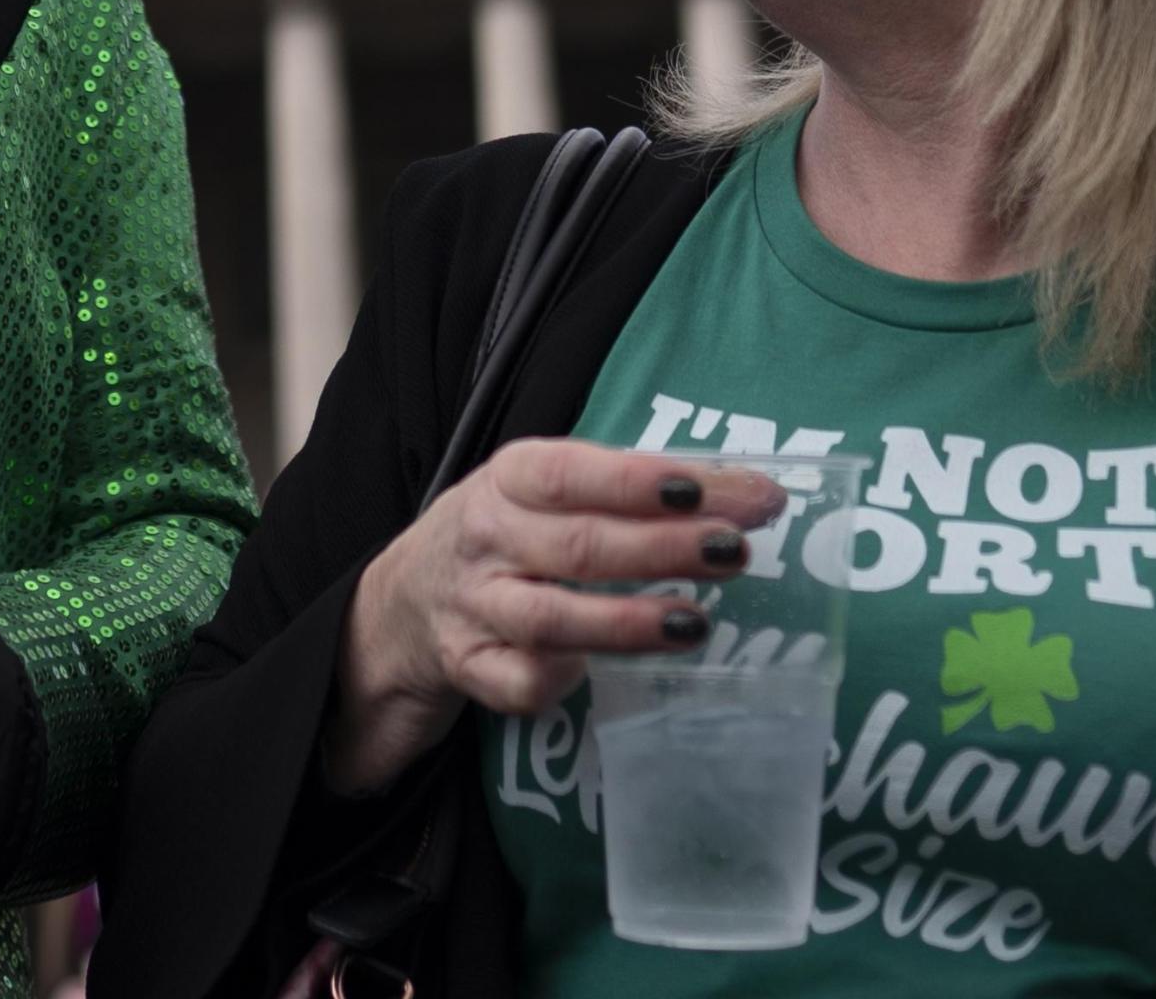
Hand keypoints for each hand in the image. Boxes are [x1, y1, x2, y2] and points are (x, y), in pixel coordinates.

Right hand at [322, 441, 785, 794]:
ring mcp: (474, 606)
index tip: (708, 491)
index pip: (574, 472)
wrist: (401, 602)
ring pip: (552, 619)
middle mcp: (487, 538)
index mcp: (509, 478)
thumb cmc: (507, 536)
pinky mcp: (468, 668)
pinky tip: (601, 673)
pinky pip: (521, 683)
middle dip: (662, 549)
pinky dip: (564, 679)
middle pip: (578, 545)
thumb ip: (636, 492)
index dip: (640, 482)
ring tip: (695, 624)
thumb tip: (753, 496)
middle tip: (735, 552)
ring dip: (627, 622)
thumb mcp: (549, 493)